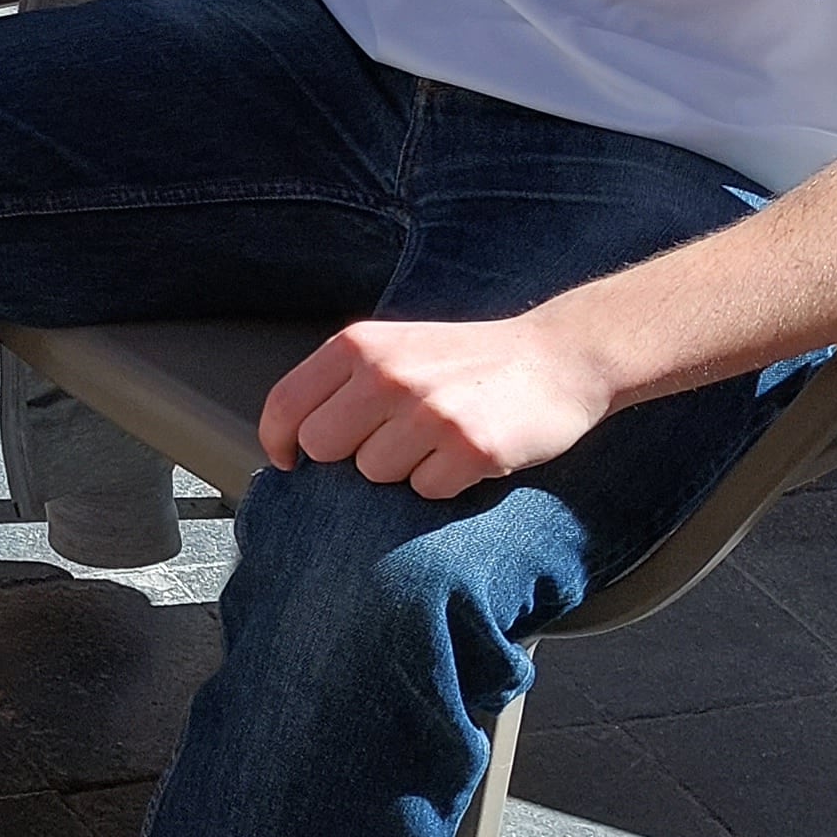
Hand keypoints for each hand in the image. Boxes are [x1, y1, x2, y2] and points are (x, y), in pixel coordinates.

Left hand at [254, 309, 616, 501]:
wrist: (558, 358)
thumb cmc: (466, 361)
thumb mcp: (394, 349)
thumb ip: (343, 382)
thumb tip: (291, 439)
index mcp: (359, 345)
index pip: (285, 404)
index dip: (279, 441)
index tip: (288, 461)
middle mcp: (387, 374)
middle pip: (323, 449)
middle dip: (349, 455)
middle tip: (393, 440)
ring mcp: (429, 411)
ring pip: (374, 475)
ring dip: (403, 469)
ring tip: (438, 439)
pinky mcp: (470, 447)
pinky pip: (426, 491)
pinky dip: (444, 483)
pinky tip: (468, 453)